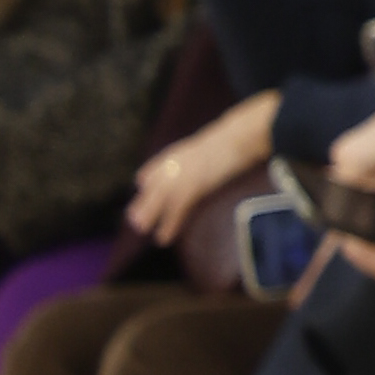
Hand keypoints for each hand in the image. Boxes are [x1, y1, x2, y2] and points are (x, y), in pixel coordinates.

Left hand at [123, 96, 277, 248]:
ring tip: (142, 229)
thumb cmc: (237, 137)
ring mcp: (182, 175)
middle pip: (153, 186)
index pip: (158, 164)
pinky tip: (163, 238)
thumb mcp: (219, 142)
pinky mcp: (191, 188)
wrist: (240, 137)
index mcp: (183, 151)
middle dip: (143, 201)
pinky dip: (168, 225)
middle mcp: (177, 163)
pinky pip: (175, 211)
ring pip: (158, 200)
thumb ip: (210, 150)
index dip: (149, 175)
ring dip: (149, 215)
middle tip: (134, 217)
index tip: (142, 183)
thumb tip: (219, 153)